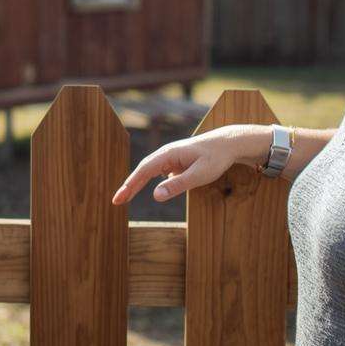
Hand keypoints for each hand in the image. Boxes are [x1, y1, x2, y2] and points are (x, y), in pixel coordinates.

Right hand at [111, 125, 267, 204]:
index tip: (118, 198)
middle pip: (142, 170)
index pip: (143, 171)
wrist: (228, 143)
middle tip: (116, 201)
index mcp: (168, 154)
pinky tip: (144, 188)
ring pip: (149, 171)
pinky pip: (157, 172)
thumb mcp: (199, 175)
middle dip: (128, 186)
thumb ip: (177, 185)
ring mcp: (170, 158)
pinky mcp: (176, 162)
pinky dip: (147, 181)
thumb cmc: (216, 158)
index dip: (129, 185)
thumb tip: (155, 196)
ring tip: (125, 197)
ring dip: (136, 184)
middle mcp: (166, 154)